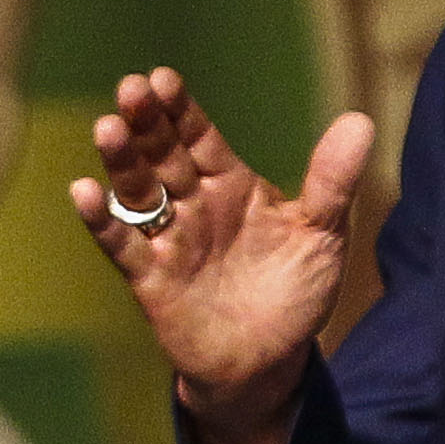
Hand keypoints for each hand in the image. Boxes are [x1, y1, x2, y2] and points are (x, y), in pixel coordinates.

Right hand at [68, 67, 375, 443]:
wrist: (270, 364)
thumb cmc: (294, 294)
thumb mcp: (323, 235)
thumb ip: (333, 182)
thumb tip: (361, 120)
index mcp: (231, 186)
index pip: (199, 138)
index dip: (180, 110)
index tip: (162, 79)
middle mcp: (193, 206)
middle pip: (163, 156)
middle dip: (146, 123)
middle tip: (130, 90)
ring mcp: (169, 241)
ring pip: (138, 192)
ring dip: (121, 162)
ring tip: (108, 130)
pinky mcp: (152, 280)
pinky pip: (123, 246)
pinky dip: (102, 221)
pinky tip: (84, 192)